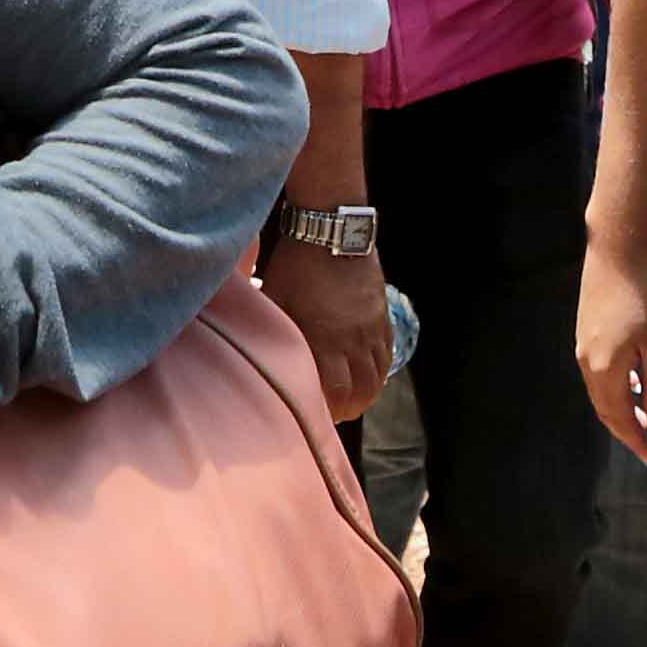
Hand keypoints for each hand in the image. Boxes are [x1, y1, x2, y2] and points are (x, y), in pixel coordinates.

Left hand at [263, 231, 390, 421]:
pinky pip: (387, 355)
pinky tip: (366, 376)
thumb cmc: (295, 266)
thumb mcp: (275, 300)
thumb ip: (273, 333)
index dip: (326, 411)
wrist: (331, 230)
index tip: (313, 416)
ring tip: (350, 400)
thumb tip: (258, 356)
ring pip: (377, 377)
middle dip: (346, 410)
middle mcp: (352, 340)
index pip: (334, 392)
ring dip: (364, 395)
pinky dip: (378, 373)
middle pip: (360, 392)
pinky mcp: (382, 317)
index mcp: (323, 338)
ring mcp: (371, 329)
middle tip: (331, 414)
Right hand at [573, 240, 646, 469]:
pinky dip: (615, 390)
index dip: (638, 443)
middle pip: (605, 411)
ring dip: (621, 411)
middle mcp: (587, 363)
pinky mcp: (585, 334)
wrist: (617, 253)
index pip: (621, 419)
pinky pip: (598, 375)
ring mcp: (583, 348)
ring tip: (644, 420)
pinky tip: (634, 385)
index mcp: (606, 370)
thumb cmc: (645, 297)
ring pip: (600, 394)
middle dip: (627, 433)